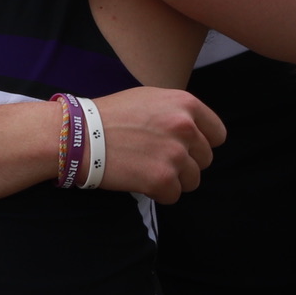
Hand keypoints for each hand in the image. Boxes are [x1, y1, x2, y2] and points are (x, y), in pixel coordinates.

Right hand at [91, 87, 226, 202]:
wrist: (78, 136)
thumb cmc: (111, 116)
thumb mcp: (151, 99)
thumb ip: (178, 112)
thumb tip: (198, 131)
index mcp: (185, 104)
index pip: (217, 134)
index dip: (201, 144)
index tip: (186, 149)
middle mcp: (185, 127)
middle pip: (205, 159)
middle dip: (185, 163)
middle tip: (157, 159)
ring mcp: (175, 154)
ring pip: (192, 180)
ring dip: (173, 179)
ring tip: (146, 168)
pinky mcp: (162, 179)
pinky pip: (173, 196)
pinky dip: (158, 193)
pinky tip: (139, 179)